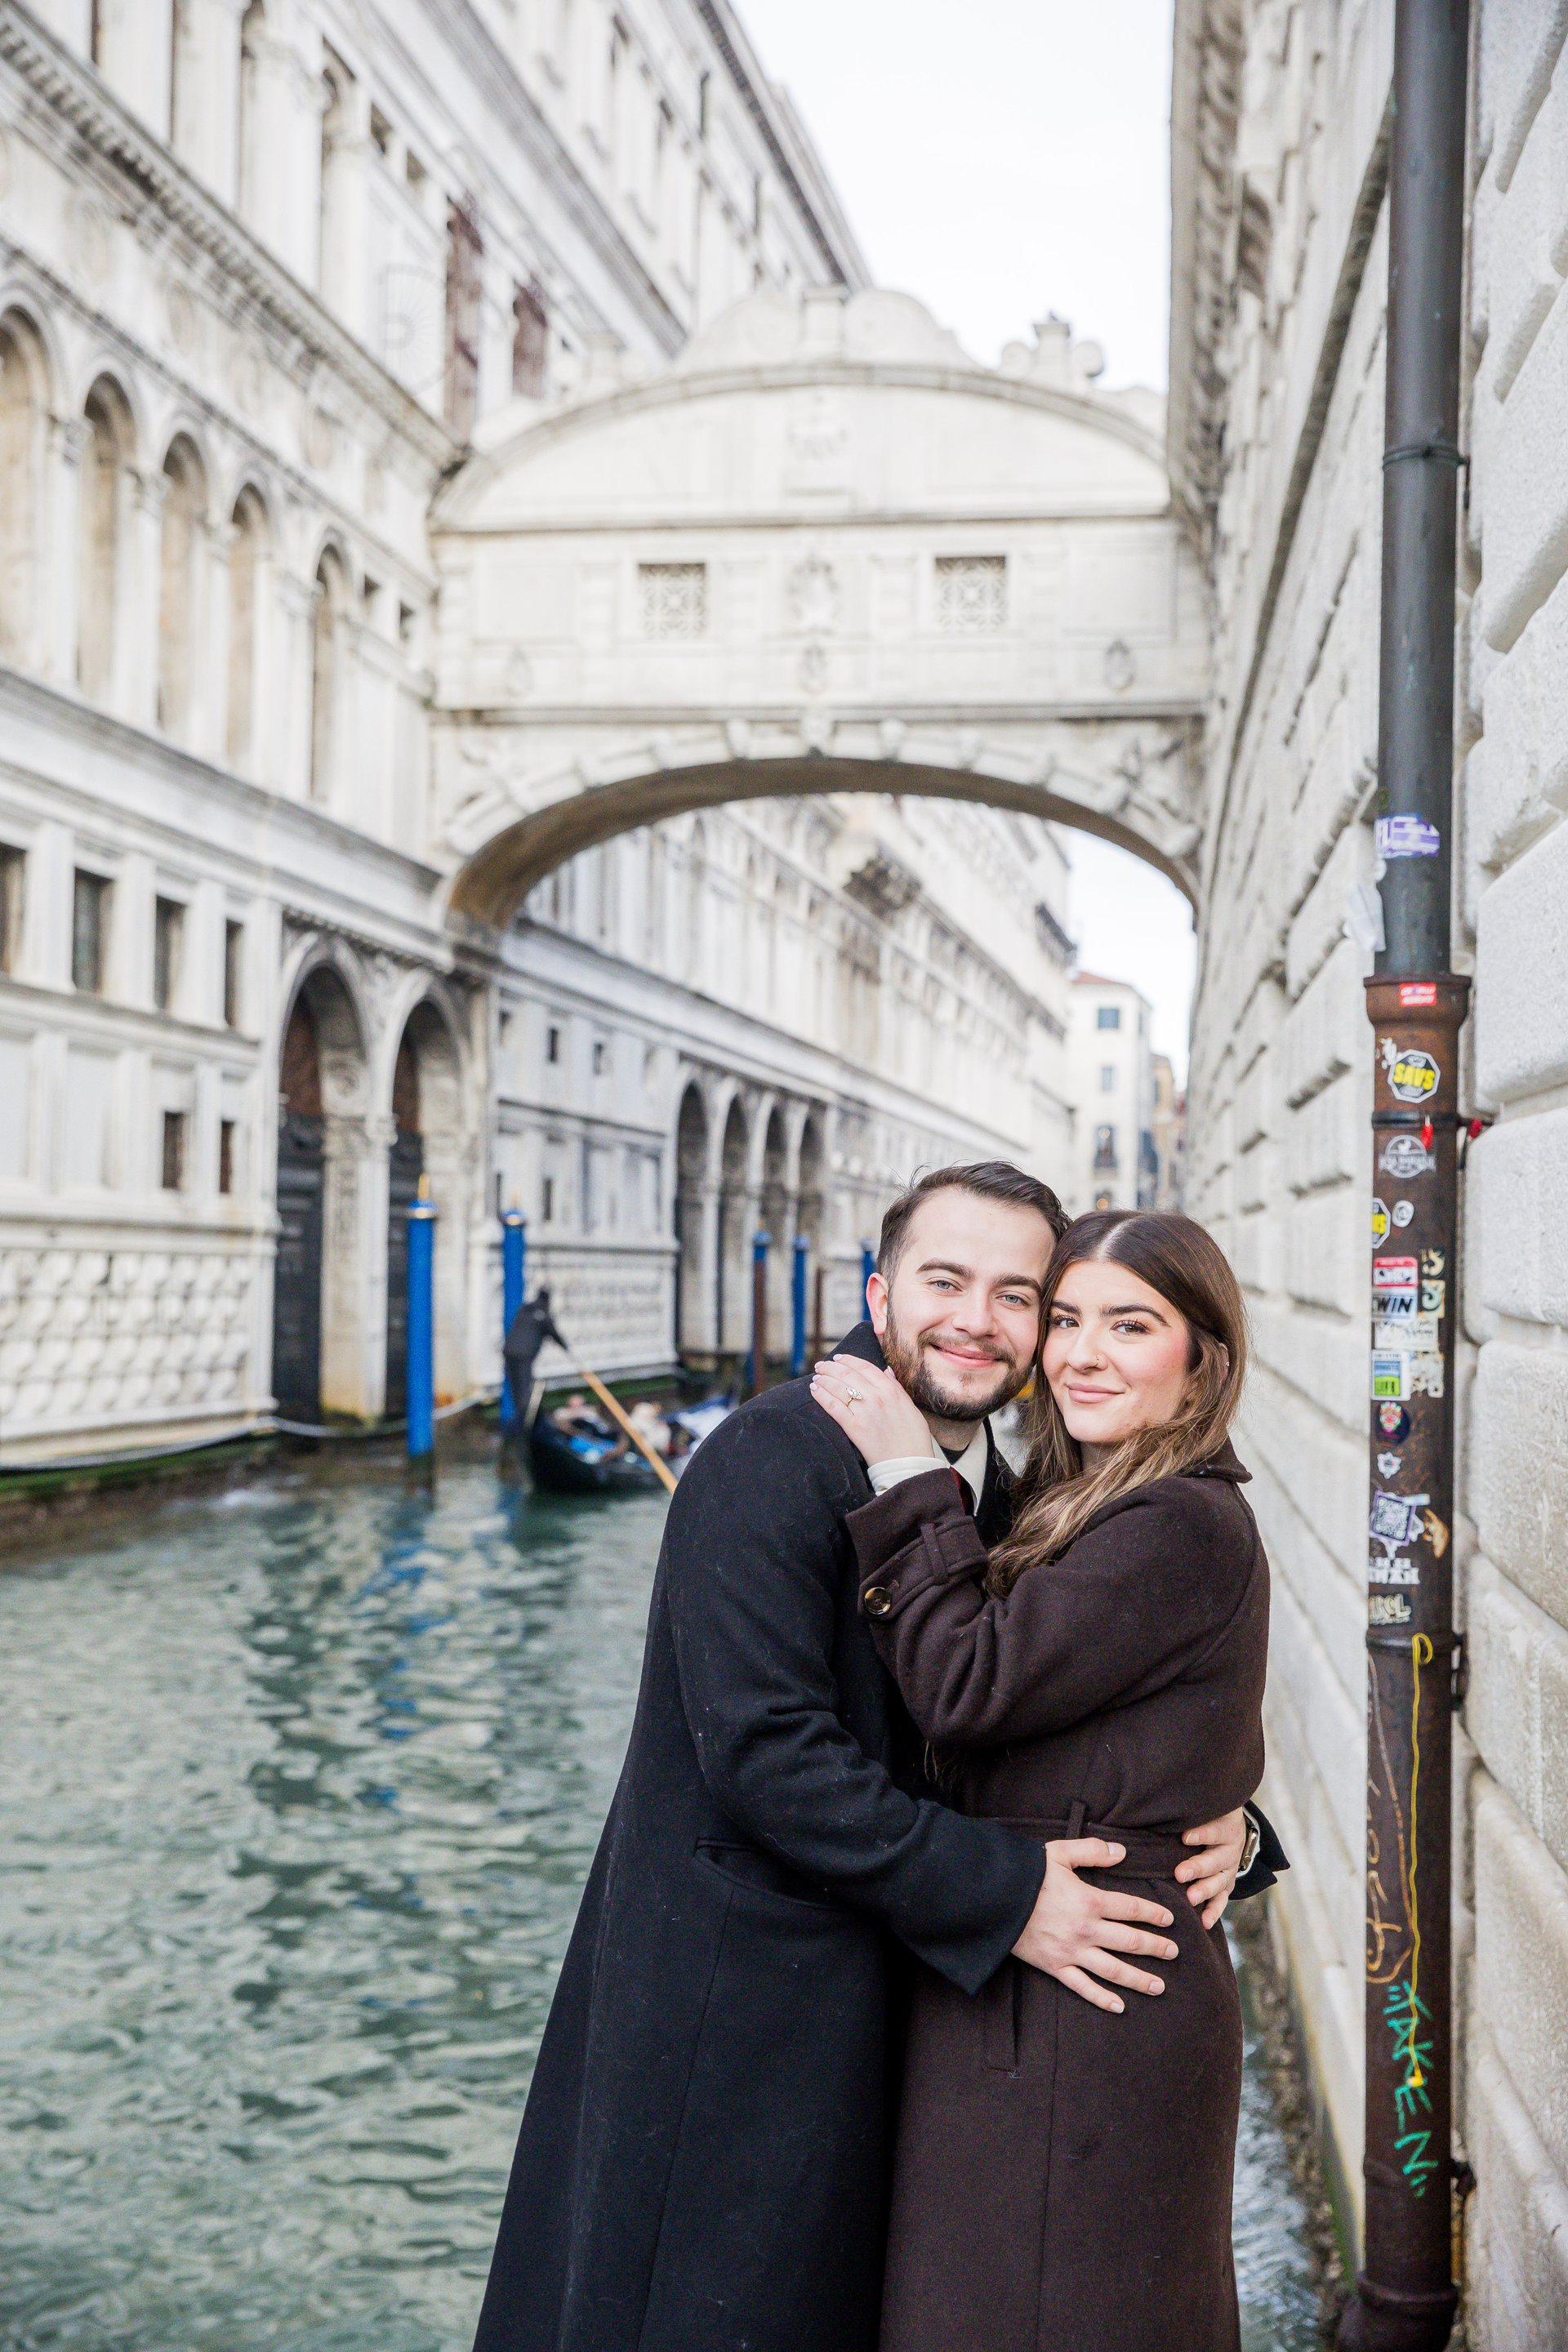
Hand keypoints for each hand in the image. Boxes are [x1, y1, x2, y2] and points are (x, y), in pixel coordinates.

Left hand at [809, 1356, 932, 1467]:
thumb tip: (886, 1370)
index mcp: (891, 1390)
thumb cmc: (913, 1437)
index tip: (838, 1358)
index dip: (848, 1360)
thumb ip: (897, 1387)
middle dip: (831, 1367)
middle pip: (848, 1374)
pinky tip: (815, 1390)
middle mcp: (876, 1397)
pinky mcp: (854, 1428)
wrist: (908, 1464)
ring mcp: (864, 1412)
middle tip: (821, 1365)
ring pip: (838, 1387)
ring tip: (816, 1377)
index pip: (865, 1367)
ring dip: (824, 1379)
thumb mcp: (911, 1407)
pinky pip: (833, 1406)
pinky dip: (821, 1395)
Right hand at [1011, 1838, 1177, 2014]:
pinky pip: (1082, 1986)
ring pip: (1113, 1969)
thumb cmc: (1026, 1874)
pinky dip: (1102, 1998)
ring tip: (1159, 1986)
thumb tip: (1121, 1852)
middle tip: (1173, 1953)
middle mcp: (1086, 1929)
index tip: (1169, 1920)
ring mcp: (1071, 1951)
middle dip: (1155, 1947)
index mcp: (1089, 1900)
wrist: (993, 1899)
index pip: (1130, 1908)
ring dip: (1139, 1978)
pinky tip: (1119, 2006)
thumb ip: (1092, 1851)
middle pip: (1129, 1941)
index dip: (1153, 1913)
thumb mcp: (1059, 1853)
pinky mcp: (1055, 1966)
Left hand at [1175, 1807, 1246, 1929]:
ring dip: (1205, 1890)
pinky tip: (1204, 1922)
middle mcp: (1230, 1848)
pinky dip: (1214, 1911)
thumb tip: (1153, 1801)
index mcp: (1225, 1826)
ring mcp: (1229, 1868)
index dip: (1202, 1833)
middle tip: (1180, 1874)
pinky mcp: (1227, 1884)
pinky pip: (1222, 1900)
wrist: (1229, 1822)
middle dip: (1198, 1867)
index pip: (1216, 1829)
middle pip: (1216, 1859)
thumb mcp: (1202, 1805)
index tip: (1185, 1837)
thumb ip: (1184, 1805)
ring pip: (1220, 1881)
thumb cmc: (1206, 1812)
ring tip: (1190, 1898)